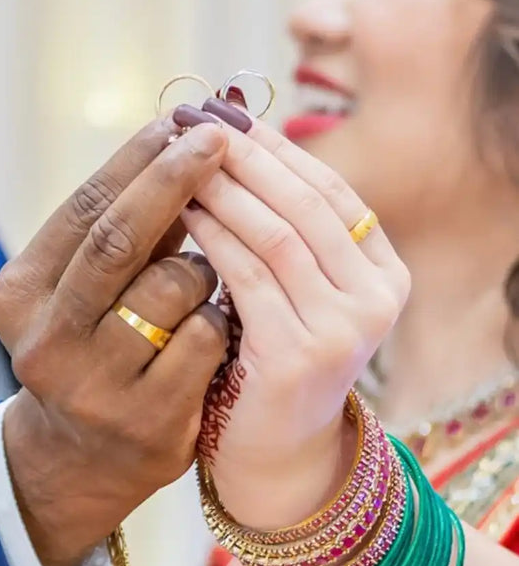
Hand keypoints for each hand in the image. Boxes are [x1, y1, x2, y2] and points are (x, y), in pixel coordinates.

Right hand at [0, 117, 228, 565]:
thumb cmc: (94, 343)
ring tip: (204, 273)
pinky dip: (221, 312)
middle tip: (215, 138)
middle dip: (172, 180)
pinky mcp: (150, 420)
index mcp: (20, 295)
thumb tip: (182, 140)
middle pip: (118, 239)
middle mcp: (47, 341)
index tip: (175, 123)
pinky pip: (207, 335)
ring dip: (204, 262)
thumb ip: (123, 228)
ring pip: (173, 285)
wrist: (83, 457)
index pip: (82, 209)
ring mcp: (97, 386)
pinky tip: (219, 319)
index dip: (133, 161)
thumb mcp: (83, 288)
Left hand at [181, 111, 409, 529]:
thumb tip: (238, 133)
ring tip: (181, 158)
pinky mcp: (300, 356)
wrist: (278, 453)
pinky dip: (214, 237)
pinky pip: (248, 277)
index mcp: (385, 272)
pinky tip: (182, 212)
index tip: (226, 112)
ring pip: (278, 234)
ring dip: (225, 189)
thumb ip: (286, 226)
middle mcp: (378, 298)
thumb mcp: (297, 286)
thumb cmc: (277, 355)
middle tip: (195, 121)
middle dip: (246, 157)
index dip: (277, 147)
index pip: (331, 190)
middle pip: (306, 204)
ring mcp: (345, 330)